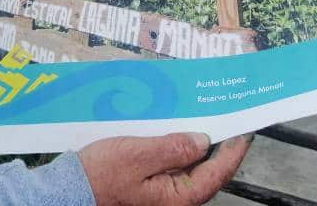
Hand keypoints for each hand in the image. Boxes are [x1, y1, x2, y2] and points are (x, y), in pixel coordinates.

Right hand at [79, 132, 251, 205]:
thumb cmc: (101, 175)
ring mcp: (163, 193)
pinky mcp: (151, 186)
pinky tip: (176, 130)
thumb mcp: (138, 155)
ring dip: (199, 145)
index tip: (245, 130)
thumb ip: (173, 147)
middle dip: (220, 145)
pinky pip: (173, 165)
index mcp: (177, 196)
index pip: (217, 172)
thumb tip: (203, 140)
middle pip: (207, 170)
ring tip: (205, 120)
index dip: (234, 150)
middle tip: (228, 119)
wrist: (71, 189)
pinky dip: (179, 148)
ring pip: (191, 167)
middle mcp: (174, 198)